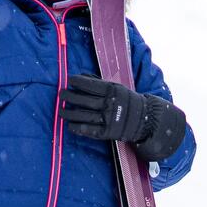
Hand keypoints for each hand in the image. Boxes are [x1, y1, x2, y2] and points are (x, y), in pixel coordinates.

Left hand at [59, 74, 188, 160]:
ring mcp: (108, 118)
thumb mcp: (118, 88)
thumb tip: (81, 75)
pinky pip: (88, 129)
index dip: (78, 82)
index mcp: (113, 91)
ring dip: (68, 113)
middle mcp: (109, 104)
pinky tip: (69, 124)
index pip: (91, 85)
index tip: (70, 81)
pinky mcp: (107, 132)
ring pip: (82, 115)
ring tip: (61, 110)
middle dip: (69, 96)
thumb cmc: (128, 101)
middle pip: (83, 100)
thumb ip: (100, 83)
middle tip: (61, 94)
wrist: (145, 120)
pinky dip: (77, 127)